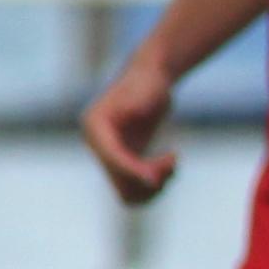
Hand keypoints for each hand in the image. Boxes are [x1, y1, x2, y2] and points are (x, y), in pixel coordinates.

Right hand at [79, 47, 179, 203]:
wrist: (151, 77)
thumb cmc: (149, 81)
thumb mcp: (146, 91)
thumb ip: (139, 109)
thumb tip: (133, 121)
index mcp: (95, 127)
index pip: (111, 158)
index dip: (133, 171)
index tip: (157, 179)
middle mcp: (97, 143)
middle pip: (119, 179)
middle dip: (148, 176)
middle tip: (173, 159)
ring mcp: (110, 153)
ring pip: (127, 190)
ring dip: (153, 186)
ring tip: (172, 162)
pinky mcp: (124, 159)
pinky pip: (135, 186)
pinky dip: (154, 183)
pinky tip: (169, 165)